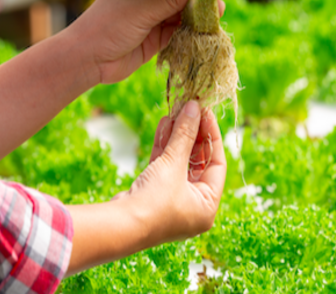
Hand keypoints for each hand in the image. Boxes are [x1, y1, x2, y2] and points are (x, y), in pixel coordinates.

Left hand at [72, 0, 225, 83]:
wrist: (89, 61)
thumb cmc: (106, 27)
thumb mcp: (141, 11)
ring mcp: (157, 10)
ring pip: (186, 5)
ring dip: (202, 7)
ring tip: (218, 9)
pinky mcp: (162, 31)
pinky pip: (183, 24)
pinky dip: (196, 25)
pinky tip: (210, 23)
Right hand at [118, 102, 226, 241]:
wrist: (117, 227)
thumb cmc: (154, 202)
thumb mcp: (174, 164)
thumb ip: (185, 134)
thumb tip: (194, 108)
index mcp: (207, 205)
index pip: (218, 164)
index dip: (212, 136)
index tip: (206, 114)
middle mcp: (192, 205)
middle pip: (198, 162)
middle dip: (193, 134)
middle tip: (191, 110)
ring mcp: (171, 201)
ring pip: (179, 162)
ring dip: (177, 137)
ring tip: (176, 112)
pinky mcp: (152, 195)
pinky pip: (163, 167)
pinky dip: (164, 147)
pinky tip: (164, 124)